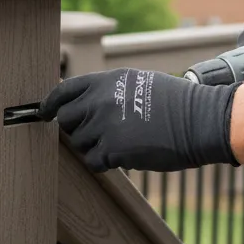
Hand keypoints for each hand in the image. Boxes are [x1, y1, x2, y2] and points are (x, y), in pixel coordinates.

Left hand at [38, 68, 239, 172]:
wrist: (199, 121)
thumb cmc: (174, 103)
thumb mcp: (136, 83)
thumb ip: (106, 91)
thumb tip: (83, 104)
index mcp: (105, 81)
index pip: (63, 92)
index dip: (51, 105)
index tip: (44, 114)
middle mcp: (99, 101)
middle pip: (66, 121)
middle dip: (76, 129)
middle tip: (96, 134)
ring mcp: (104, 125)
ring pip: (79, 143)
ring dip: (94, 147)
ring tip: (120, 143)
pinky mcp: (112, 150)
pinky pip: (93, 161)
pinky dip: (104, 162)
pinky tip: (122, 156)